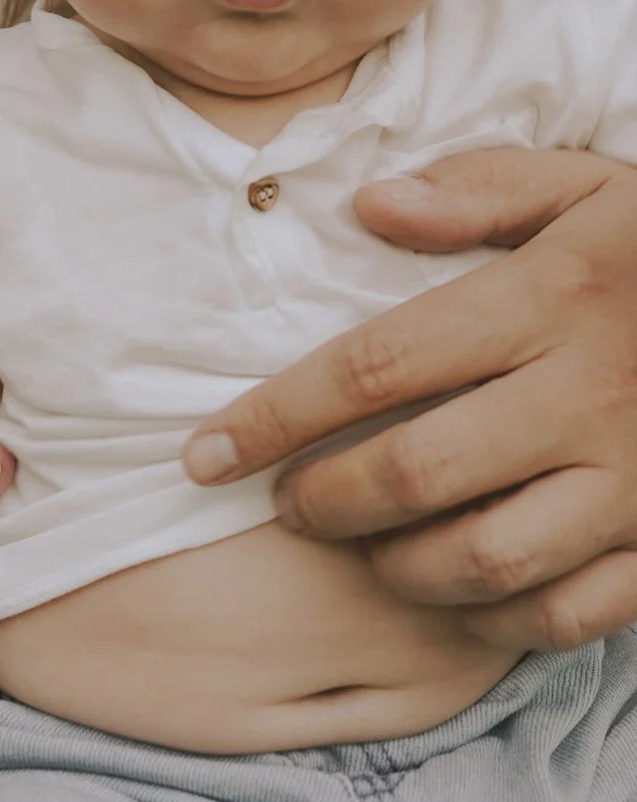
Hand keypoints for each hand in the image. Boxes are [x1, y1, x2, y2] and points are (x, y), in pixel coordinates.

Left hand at [184, 148, 636, 649]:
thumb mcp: (589, 183)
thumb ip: (479, 188)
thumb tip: (368, 204)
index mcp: (547, 299)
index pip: (375, 368)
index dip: (274, 417)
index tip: (207, 450)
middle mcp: (584, 395)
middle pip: (416, 473)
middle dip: (325, 501)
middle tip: (285, 503)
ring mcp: (632, 478)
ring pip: (486, 557)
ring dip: (400, 565)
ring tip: (364, 546)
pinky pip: (570, 611)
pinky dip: (498, 618)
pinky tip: (460, 591)